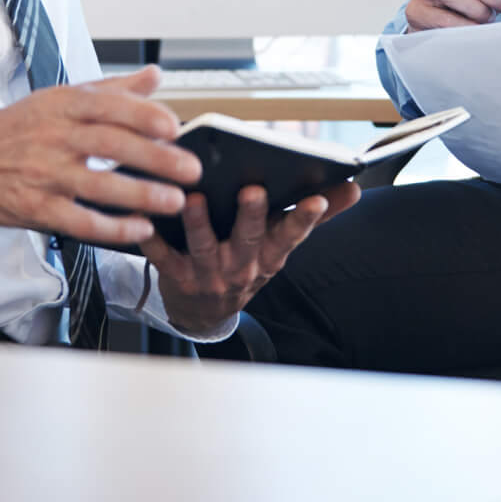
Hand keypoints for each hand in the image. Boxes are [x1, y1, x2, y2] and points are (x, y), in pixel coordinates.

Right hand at [0, 66, 199, 247]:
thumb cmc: (13, 130)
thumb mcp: (58, 99)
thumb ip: (111, 89)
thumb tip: (155, 76)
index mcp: (62, 106)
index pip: (110, 106)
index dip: (145, 115)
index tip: (175, 126)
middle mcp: (55, 137)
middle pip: (112, 145)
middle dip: (156, 158)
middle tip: (191, 169)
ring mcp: (44, 175)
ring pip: (100, 185)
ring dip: (141, 195)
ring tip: (174, 201)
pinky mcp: (37, 208)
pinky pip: (81, 221)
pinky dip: (113, 227)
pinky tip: (140, 229)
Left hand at [139, 181, 361, 336]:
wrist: (205, 312)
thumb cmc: (247, 265)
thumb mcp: (282, 245)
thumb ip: (316, 216)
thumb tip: (353, 189)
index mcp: (270, 254)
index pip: (292, 234)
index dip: (305, 217)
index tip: (316, 197)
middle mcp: (243, 265)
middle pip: (249, 238)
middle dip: (253, 216)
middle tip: (253, 191)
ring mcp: (210, 273)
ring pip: (205, 246)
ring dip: (200, 222)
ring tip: (195, 198)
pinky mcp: (178, 276)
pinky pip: (164, 257)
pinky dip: (155, 241)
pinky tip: (147, 220)